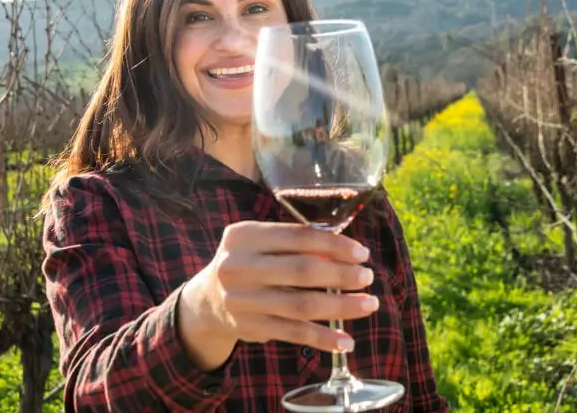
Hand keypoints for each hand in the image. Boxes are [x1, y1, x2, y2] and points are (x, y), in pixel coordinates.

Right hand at [178, 221, 378, 368]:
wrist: (208, 299)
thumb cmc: (250, 262)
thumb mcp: (261, 242)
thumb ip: (296, 242)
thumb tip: (347, 252)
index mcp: (244, 235)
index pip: (298, 237)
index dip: (334, 245)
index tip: (361, 253)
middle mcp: (238, 267)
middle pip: (301, 271)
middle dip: (341, 275)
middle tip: (367, 277)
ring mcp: (242, 300)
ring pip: (301, 305)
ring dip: (341, 307)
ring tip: (368, 304)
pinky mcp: (250, 327)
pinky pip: (293, 333)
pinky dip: (323, 338)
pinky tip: (346, 340)